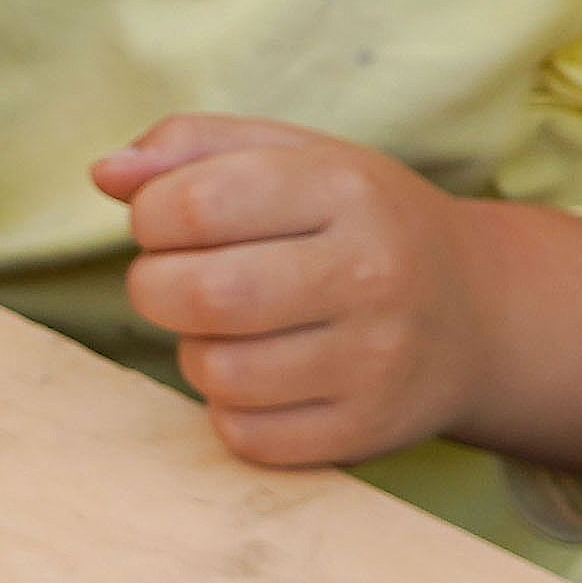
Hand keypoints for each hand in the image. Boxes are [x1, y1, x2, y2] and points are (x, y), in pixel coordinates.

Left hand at [89, 115, 581, 486]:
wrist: (476, 314)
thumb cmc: (357, 225)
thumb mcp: (294, 157)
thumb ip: (192, 147)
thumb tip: (106, 174)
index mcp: (347, 188)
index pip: (197, 203)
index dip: (151, 216)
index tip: (164, 223)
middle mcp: (372, 273)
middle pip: (201, 294)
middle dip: (155, 287)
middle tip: (174, 280)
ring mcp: (375, 360)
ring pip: (217, 372)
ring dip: (194, 351)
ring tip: (227, 328)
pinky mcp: (366, 431)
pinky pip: (246, 435)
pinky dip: (231, 408)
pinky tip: (262, 375)